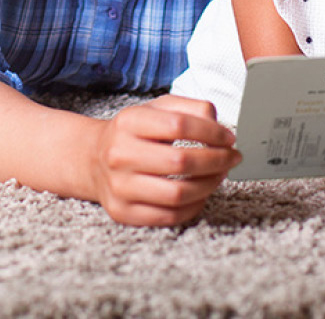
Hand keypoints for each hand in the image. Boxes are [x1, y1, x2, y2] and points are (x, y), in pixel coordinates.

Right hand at [89, 94, 239, 226]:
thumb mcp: (156, 109)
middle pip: (180, 162)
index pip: (179, 125)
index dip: (212, 132)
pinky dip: (194, 206)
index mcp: (128, 122)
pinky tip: (201, 194)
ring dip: (209, 185)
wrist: (93, 159)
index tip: (228, 138)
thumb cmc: (134, 133)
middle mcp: (119, 154)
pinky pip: (170, 216)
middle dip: (217, 161)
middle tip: (231, 158)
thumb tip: (219, 127)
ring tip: (219, 175)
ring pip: (178, 194)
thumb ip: (190, 108)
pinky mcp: (122, 212)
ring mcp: (119, 186)